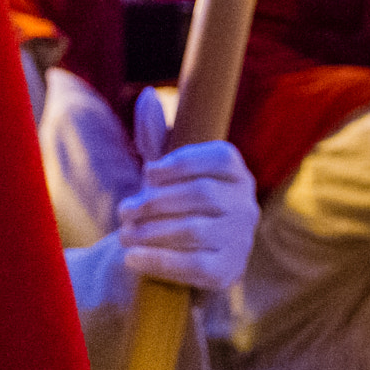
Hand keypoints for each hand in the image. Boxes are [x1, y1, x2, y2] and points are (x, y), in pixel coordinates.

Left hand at [117, 90, 258, 292]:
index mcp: (236, 173)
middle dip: (156, 201)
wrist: (173, 257)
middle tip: (123, 210)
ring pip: (194, 230)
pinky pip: (194, 266)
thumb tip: (147, 96)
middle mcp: (246, 204)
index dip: (181, 163)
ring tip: (122, 235)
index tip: (147, 172)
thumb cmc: (169, 204)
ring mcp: (241, 240)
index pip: (218, 159)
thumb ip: (155, 136)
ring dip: (151, 232)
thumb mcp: (163, 171)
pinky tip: (132, 259)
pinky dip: (159, 261)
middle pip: (201, 194)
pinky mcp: (228, 272)